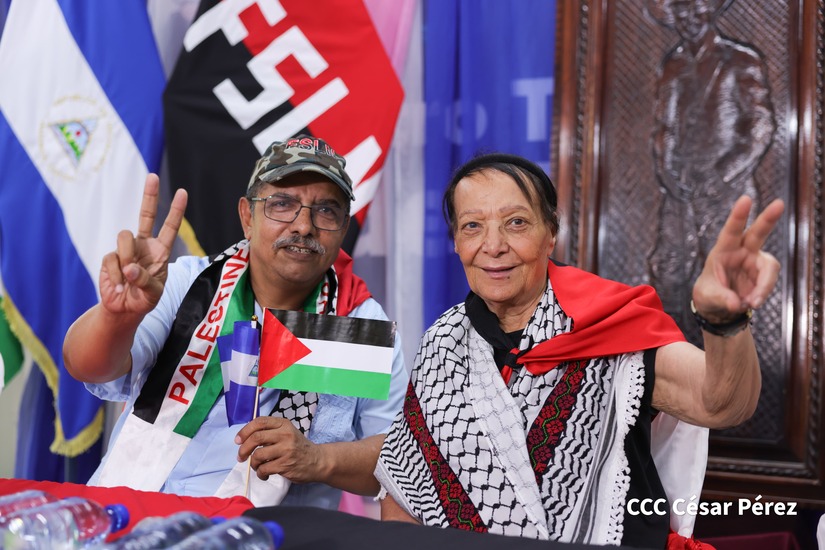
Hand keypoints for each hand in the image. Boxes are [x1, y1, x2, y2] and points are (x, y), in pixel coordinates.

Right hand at [99, 174, 187, 315]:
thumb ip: (146, 281)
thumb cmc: (144, 300)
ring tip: (129, 278)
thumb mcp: (153, 293)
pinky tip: (119, 287)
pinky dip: (115, 275)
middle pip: (146, 214)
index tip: (182, 192)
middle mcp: (144, 245)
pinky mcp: (110, 258)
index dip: (176, 210)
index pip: (170, 227)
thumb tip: (130, 267)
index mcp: (160, 251)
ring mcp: (126, 249)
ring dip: (127, 257)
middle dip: (149, 195)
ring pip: (124, 237)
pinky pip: (111, 258)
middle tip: (152, 176)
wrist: (124, 309)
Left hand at [235, 417, 322, 483]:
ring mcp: (286, 450)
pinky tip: (265, 474)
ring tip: (258, 467)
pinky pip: (264, 469)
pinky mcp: (286, 465)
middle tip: (241, 457)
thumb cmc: (298, 447)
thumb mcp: (287, 433)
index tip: (238, 440)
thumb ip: (269, 433)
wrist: (317, 461)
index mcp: (283, 424)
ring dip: (253, 464)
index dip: (245, 431)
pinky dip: (260, 473)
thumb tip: (245, 439)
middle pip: (256, 438)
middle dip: (243, 449)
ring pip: (258, 455)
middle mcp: (285, 434)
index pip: (259, 422)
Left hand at [692, 195, 783, 321]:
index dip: (738, 216)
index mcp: (722, 250)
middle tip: (779, 204)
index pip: (730, 231)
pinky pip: (769, 281)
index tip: (746, 199)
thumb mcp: (707, 296)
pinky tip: (751, 302)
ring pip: (769, 266)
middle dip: (768, 219)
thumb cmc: (708, 293)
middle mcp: (741, 251)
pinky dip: (762, 293)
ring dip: (763, 286)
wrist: (718, 305)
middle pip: (757, 232)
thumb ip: (721, 298)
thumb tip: (737, 304)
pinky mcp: (763, 274)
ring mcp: (755, 261)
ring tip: (751, 302)